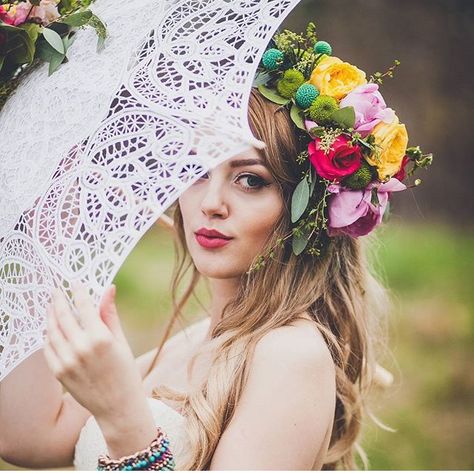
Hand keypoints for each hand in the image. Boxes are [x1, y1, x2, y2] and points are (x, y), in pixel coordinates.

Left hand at [43, 283, 145, 422]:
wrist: (118, 406)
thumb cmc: (125, 372)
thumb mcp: (121, 341)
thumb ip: (110, 314)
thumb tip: (109, 289)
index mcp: (101, 338)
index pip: (84, 306)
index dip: (77, 292)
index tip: (74, 282)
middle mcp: (81, 348)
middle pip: (63, 316)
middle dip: (58, 300)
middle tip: (56, 290)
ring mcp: (68, 361)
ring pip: (52, 331)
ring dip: (50, 316)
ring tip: (51, 306)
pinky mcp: (59, 373)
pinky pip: (49, 348)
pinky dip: (48, 336)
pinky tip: (51, 328)